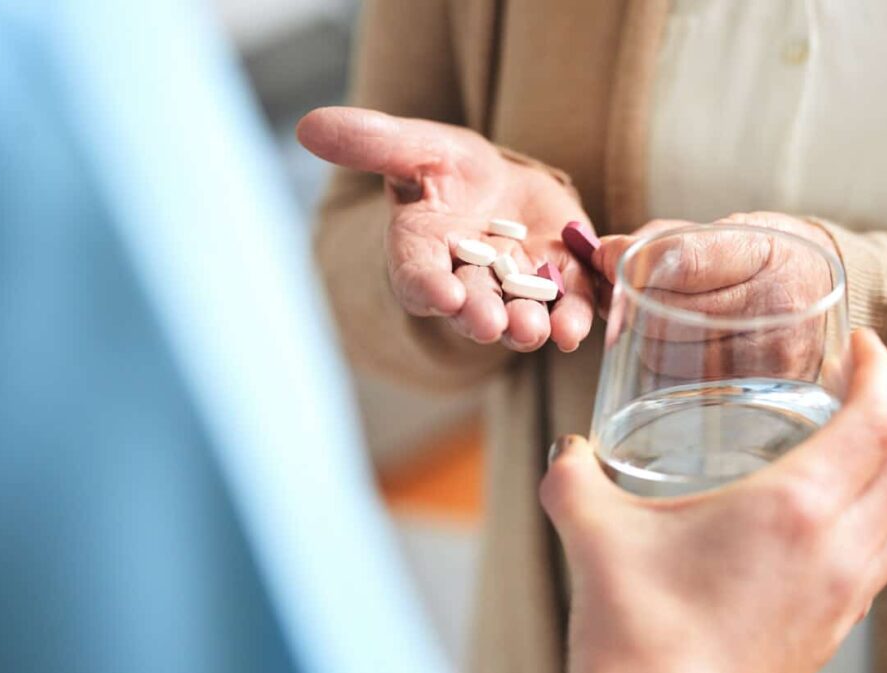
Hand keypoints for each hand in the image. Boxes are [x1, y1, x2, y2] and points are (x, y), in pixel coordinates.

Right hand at [297, 107, 595, 351]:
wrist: (500, 186)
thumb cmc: (448, 170)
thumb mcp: (415, 147)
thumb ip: (373, 144)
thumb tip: (309, 127)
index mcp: (423, 251)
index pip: (418, 275)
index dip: (429, 287)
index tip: (442, 295)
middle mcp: (467, 279)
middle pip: (470, 304)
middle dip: (481, 315)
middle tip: (490, 325)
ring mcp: (514, 288)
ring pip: (519, 313)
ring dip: (528, 325)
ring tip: (537, 331)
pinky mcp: (559, 282)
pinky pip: (566, 305)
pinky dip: (573, 318)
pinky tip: (578, 327)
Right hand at [541, 330, 886, 672]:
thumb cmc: (638, 632)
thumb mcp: (592, 530)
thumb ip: (573, 474)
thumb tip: (568, 450)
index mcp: (794, 508)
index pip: (876, 421)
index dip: (879, 372)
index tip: (860, 346)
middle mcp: (836, 549)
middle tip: (853, 386)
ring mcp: (841, 597)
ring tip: (846, 448)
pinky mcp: (829, 633)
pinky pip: (880, 560)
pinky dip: (875, 521)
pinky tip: (822, 524)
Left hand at [594, 212, 836, 378]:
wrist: (822, 297)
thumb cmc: (761, 259)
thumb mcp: (722, 231)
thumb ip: (658, 241)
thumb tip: (598, 254)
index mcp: (765, 252)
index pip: (682, 260)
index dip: (630, 261)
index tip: (604, 257)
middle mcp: (775, 306)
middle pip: (664, 313)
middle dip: (632, 303)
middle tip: (628, 295)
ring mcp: (771, 356)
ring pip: (664, 353)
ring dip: (644, 338)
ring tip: (660, 321)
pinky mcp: (759, 393)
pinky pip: (679, 385)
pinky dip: (663, 367)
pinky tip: (679, 349)